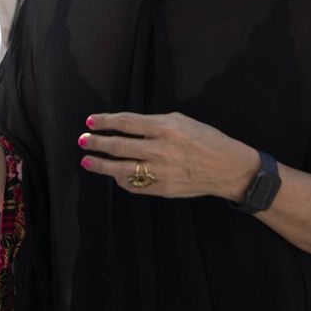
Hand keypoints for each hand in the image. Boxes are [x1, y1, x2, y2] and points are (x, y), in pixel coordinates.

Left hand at [77, 111, 257, 201]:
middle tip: (83, 140)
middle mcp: (161, 149)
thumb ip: (154, 124)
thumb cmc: (205, 140)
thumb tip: (128, 127)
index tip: (91, 121)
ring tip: (87, 160)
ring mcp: (160, 171)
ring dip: (100, 164)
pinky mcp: (162, 189)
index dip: (105, 121)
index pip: (126, 122)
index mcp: (166, 127)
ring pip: (121, 169)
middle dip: (97, 142)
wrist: (227, 168)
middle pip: (119, 145)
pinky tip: (113, 174)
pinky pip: (134, 185)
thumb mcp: (182, 121)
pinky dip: (121, 179)